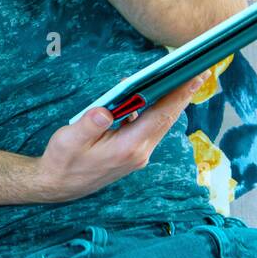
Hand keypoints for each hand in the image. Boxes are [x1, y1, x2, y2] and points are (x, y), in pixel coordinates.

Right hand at [33, 70, 210, 202]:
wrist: (57, 185)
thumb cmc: (62, 161)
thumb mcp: (68, 140)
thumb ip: (88, 125)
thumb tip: (104, 111)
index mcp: (127, 147)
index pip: (159, 116)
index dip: (179, 95)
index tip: (195, 77)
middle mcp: (139, 153)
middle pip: (167, 119)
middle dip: (183, 95)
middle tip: (199, 72)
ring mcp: (138, 156)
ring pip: (160, 125)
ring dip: (171, 104)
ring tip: (180, 81)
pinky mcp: (133, 155)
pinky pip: (150, 130)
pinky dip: (156, 113)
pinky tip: (152, 99)